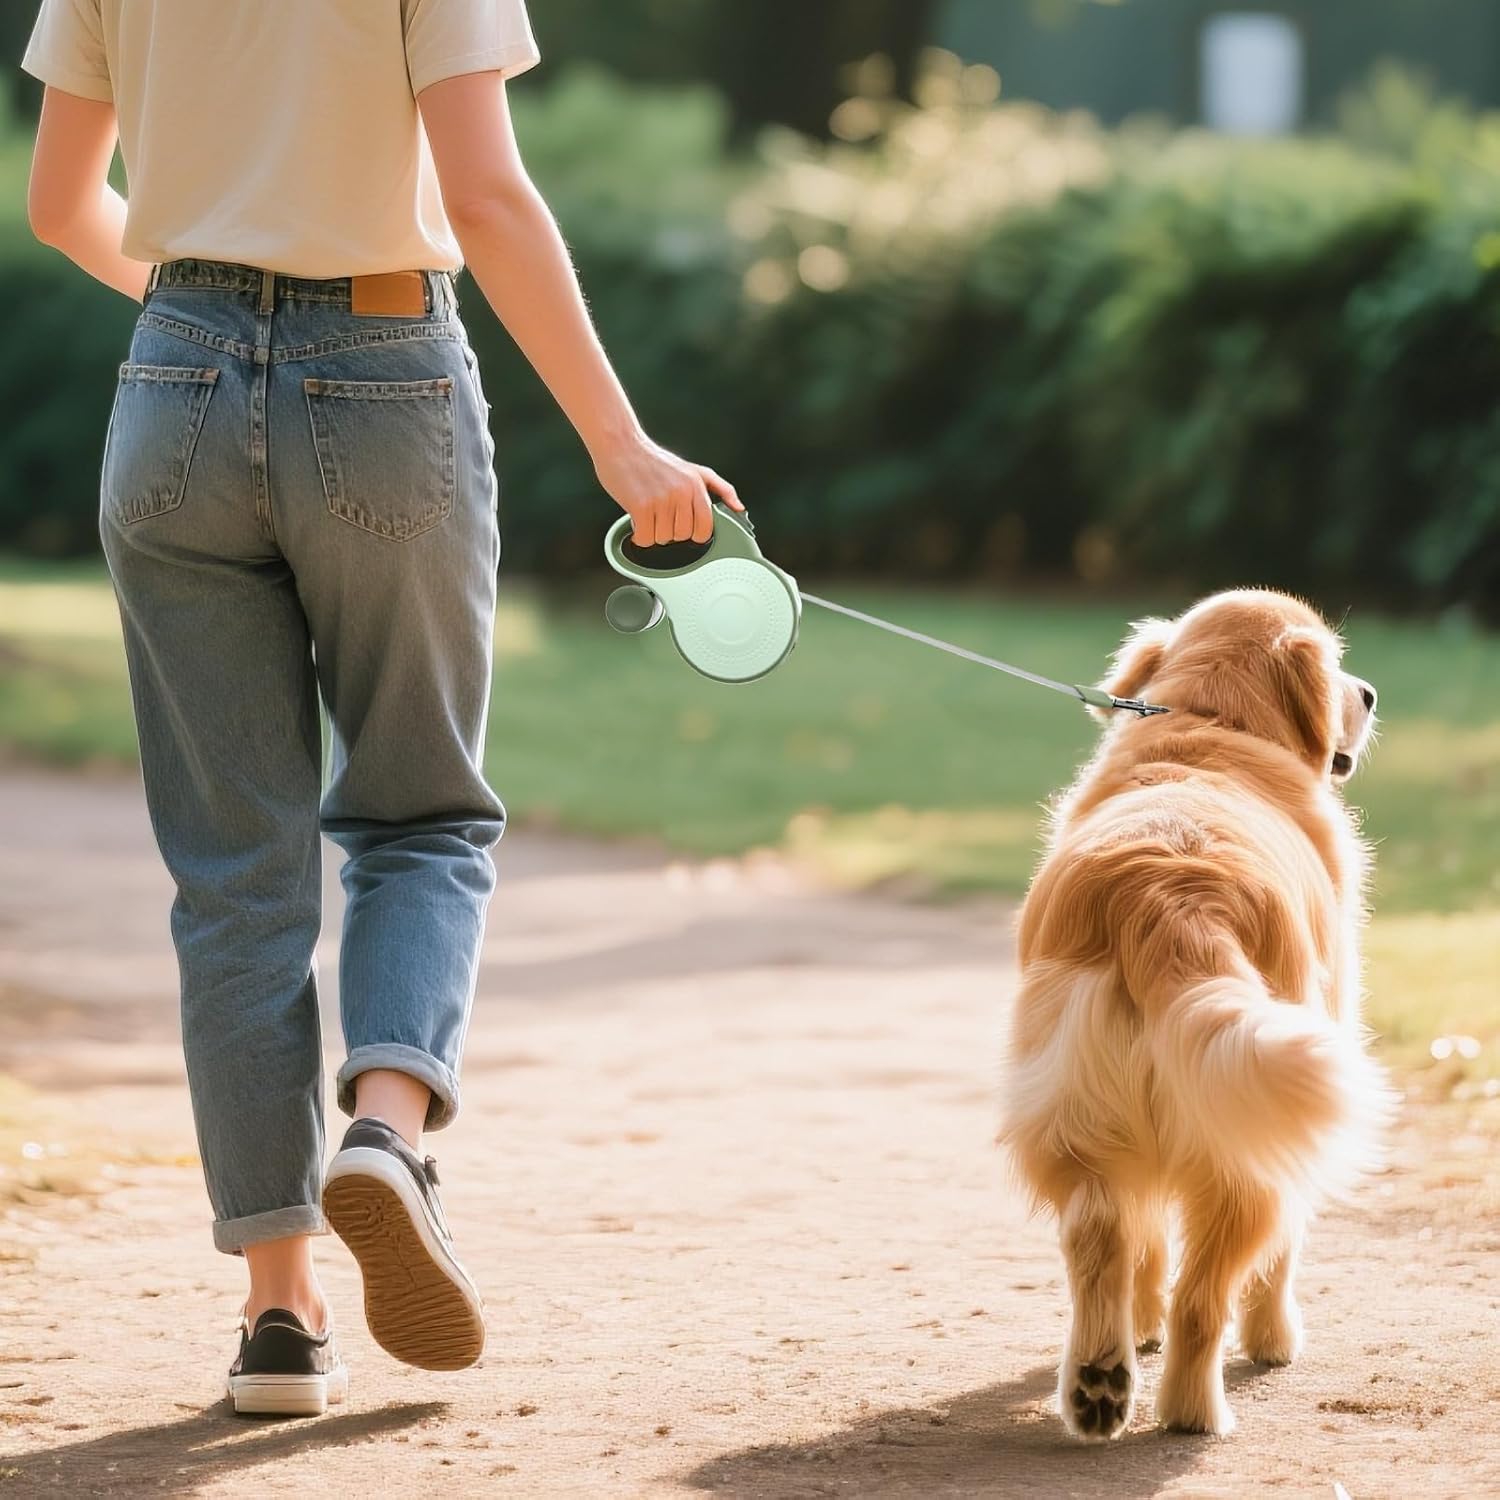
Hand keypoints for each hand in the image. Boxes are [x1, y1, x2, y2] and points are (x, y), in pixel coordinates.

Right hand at [593, 432, 742, 544]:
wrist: (621, 444)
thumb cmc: (654, 460)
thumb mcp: (693, 470)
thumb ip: (720, 488)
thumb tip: (739, 508)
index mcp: (697, 485)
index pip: (705, 528)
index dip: (692, 532)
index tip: (680, 523)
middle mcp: (682, 492)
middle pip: (683, 536)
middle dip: (670, 530)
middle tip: (659, 513)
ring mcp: (662, 500)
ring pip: (663, 539)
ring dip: (653, 531)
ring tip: (647, 511)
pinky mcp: (641, 506)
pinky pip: (645, 538)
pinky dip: (639, 535)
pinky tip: (637, 519)